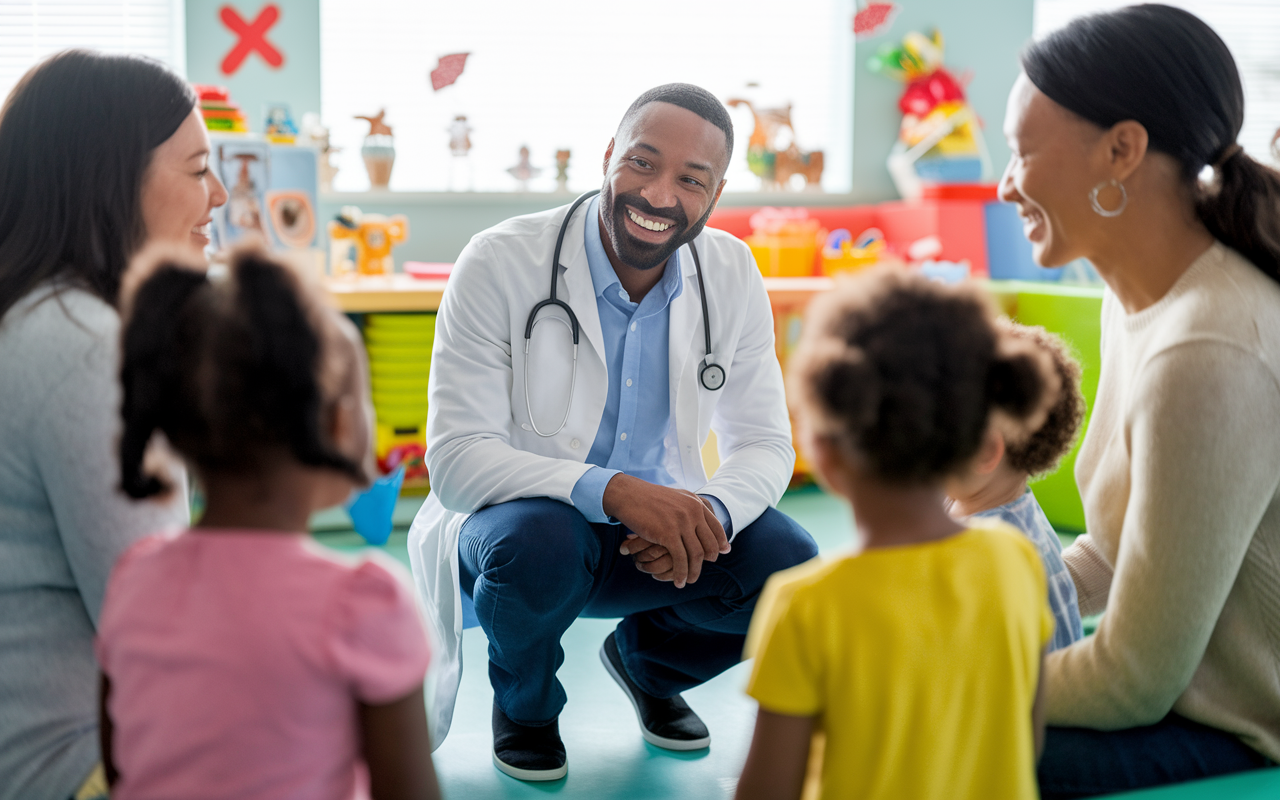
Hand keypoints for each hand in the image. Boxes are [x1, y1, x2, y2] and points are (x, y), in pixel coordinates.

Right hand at [603, 475, 728, 587]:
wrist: (628, 495)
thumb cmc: (648, 498)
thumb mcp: (675, 497)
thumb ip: (689, 507)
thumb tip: (700, 516)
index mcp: (695, 502)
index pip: (716, 526)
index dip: (721, 541)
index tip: (723, 552)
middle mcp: (692, 511)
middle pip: (709, 542)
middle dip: (710, 558)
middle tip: (704, 567)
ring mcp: (681, 522)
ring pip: (696, 554)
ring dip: (694, 571)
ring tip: (690, 580)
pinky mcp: (668, 533)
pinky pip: (681, 559)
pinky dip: (681, 573)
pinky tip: (679, 581)